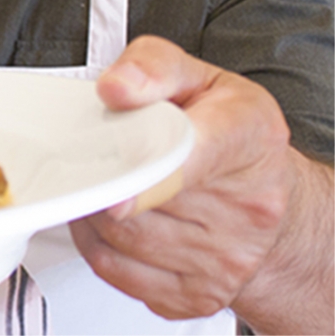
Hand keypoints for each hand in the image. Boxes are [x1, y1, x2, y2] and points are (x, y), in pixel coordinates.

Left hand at [70, 35, 333, 333]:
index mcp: (247, 136)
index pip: (197, 154)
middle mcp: (247, 206)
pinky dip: (97, 244)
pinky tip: (110, 220)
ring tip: (106, 182)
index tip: (121, 181)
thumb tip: (114, 88)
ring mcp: (226, 259)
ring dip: (94, 210)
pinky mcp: (198, 295)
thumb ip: (151, 68)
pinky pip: (119, 272)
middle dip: (106, 176)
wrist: (267, 195)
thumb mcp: (198, 78)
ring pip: (124, 237)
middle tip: (95, 157)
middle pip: (145, 199)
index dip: (152, 170)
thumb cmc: (228, 131)